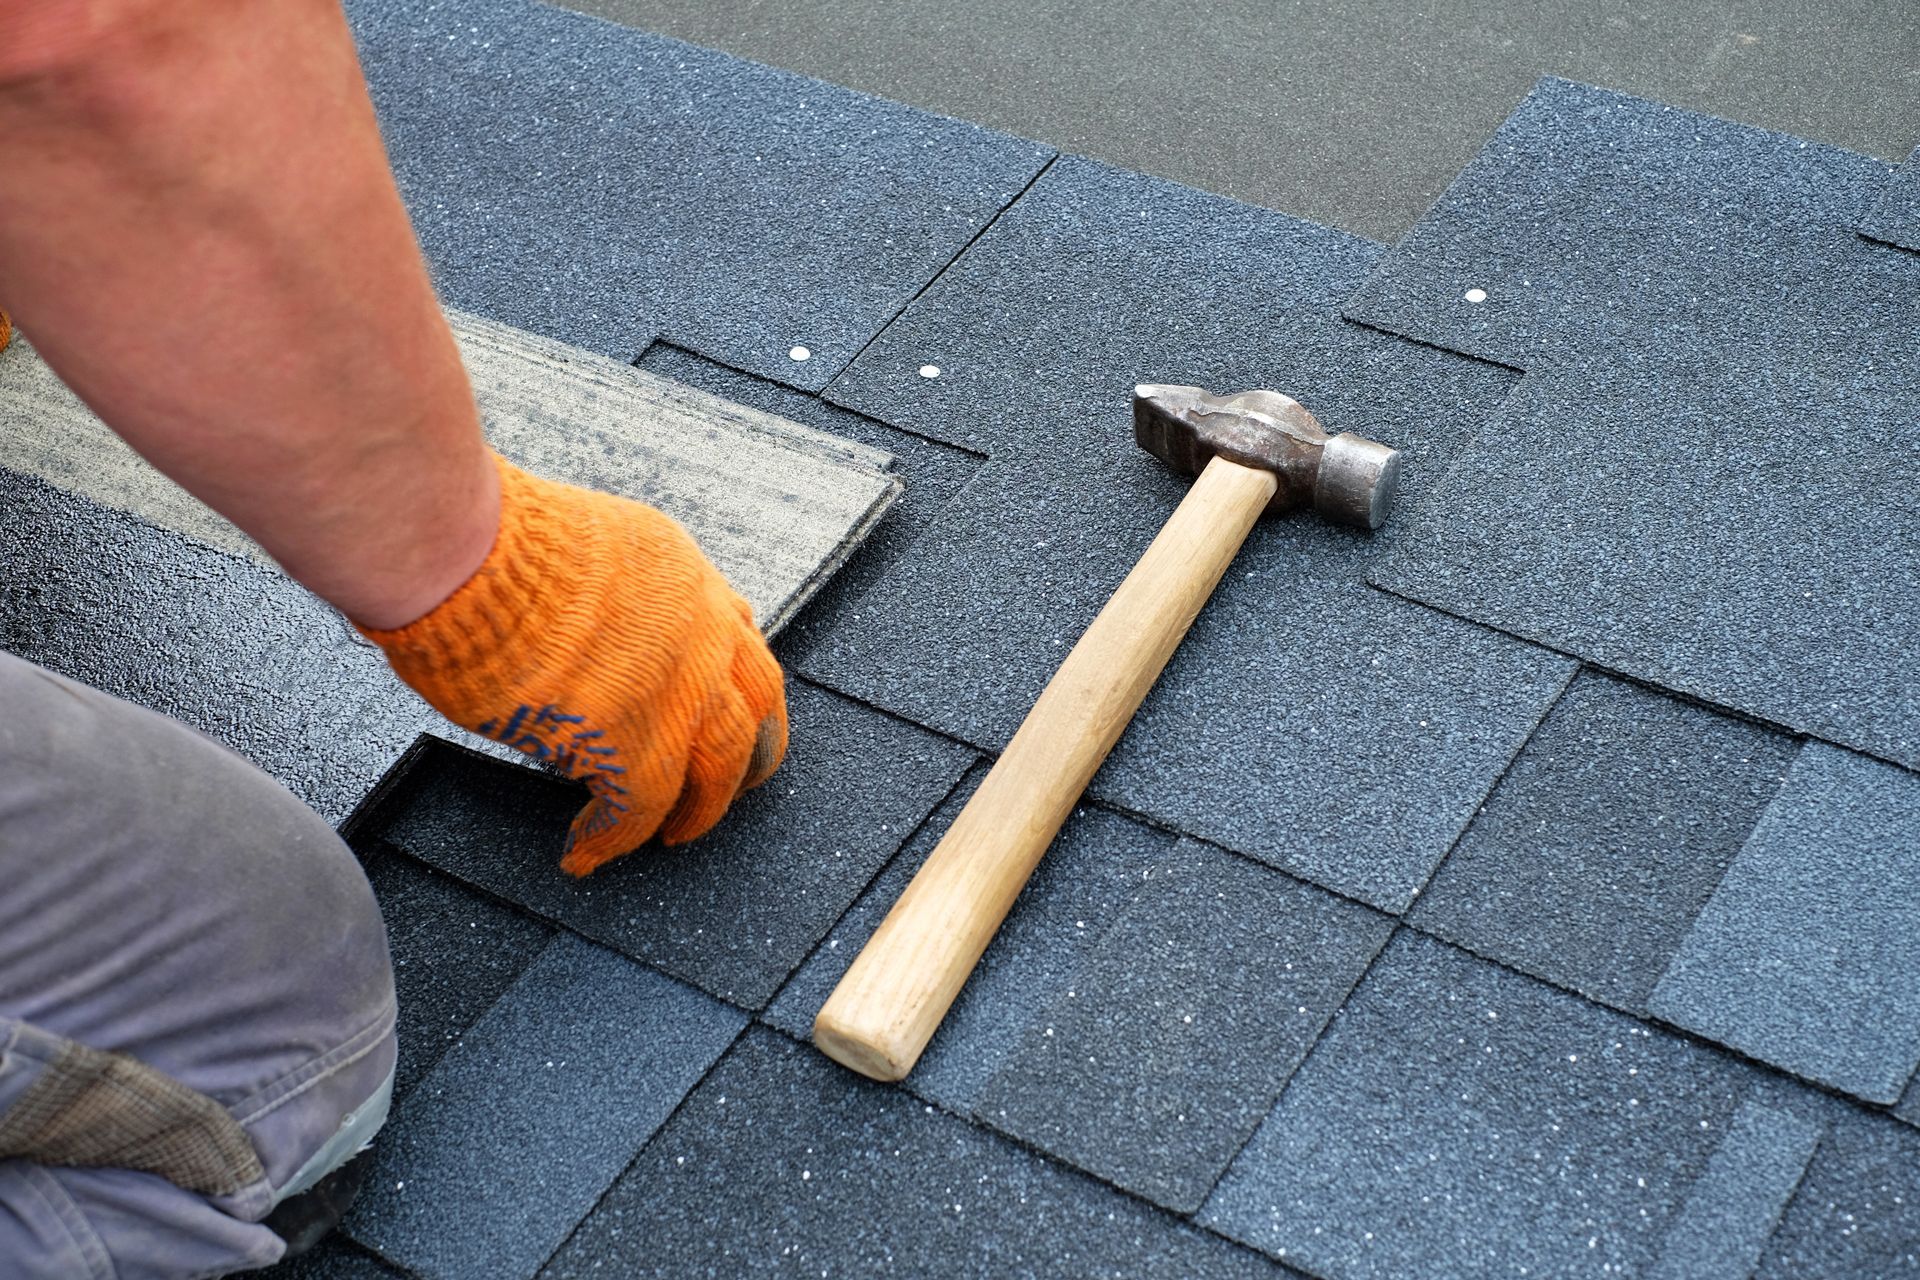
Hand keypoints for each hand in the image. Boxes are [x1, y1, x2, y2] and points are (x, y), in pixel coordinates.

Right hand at [363, 453, 787, 874]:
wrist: (468, 556)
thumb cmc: (489, 543)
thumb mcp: (582, 544)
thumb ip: (608, 592)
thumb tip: (582, 632)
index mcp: (684, 575)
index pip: (739, 637)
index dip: (734, 683)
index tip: (729, 709)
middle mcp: (702, 630)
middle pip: (758, 707)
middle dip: (750, 755)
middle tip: (734, 789)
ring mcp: (678, 688)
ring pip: (720, 768)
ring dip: (699, 810)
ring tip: (673, 837)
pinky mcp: (633, 742)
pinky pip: (639, 810)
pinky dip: (611, 840)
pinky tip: (585, 852)